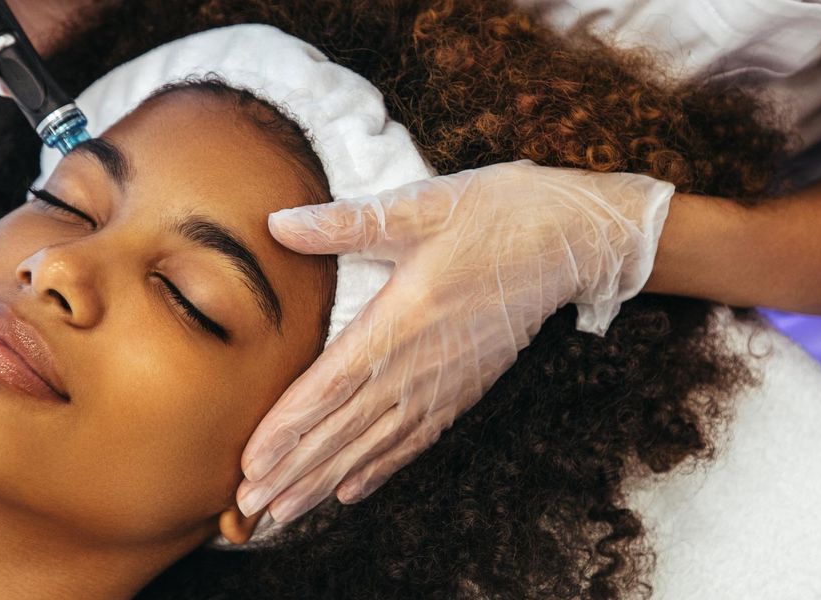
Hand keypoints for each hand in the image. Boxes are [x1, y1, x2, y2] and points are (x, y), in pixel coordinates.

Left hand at [235, 160, 673, 521]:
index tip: (250, 461)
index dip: (289, 426)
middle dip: (294, 470)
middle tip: (248, 507)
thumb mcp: (422, 205)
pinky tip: (351, 489)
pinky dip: (380, 468)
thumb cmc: (497, 213)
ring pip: (376, 444)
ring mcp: (447, 382)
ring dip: (326, 479)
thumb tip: (279, 223)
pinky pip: (415, 439)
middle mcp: (423, 362)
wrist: (573, 239)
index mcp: (405, 316)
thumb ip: (348, 222)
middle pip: (347, 428)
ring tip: (284, 511)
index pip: (333, 384)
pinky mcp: (465, 388)